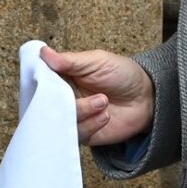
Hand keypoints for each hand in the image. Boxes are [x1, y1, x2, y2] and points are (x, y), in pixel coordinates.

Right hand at [39, 45, 155, 145]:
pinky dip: (90, 125)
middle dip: (60, 101)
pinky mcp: (84, 133)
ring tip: (102, 101)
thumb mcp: (97, 61)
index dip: (39, 83)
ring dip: (82, 111)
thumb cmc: (123, 74)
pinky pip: (76, 135)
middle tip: (75, 94)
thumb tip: (44, 52)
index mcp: (63, 77)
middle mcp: (64, 98)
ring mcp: (74, 116)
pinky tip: (105, 116)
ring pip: (61, 121)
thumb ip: (69, 61)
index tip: (44, 82)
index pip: (41, 81)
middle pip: (46, 104)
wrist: (147, 98)